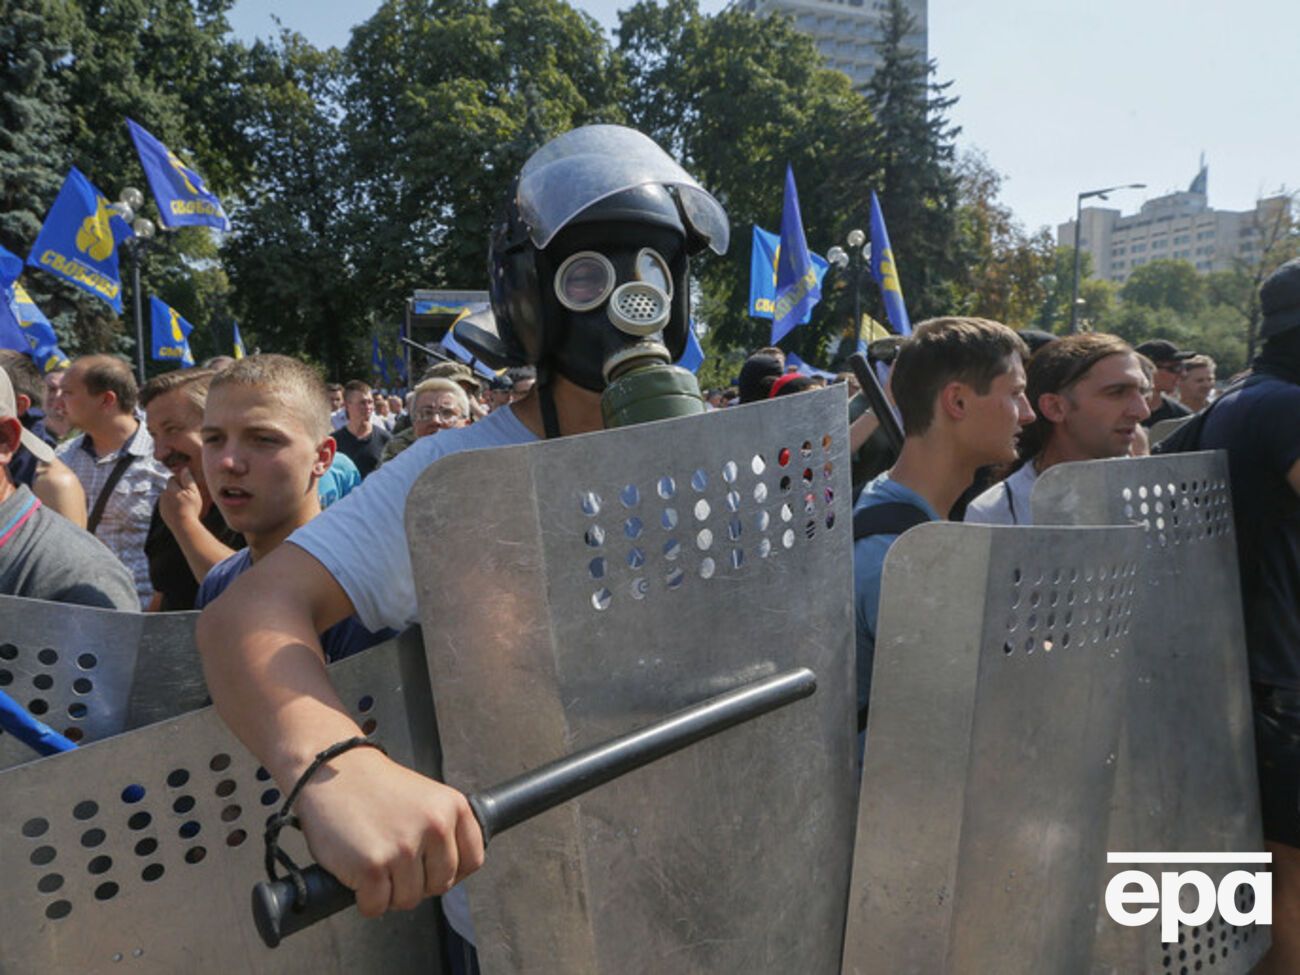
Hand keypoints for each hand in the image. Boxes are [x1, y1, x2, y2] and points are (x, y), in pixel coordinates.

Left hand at [159, 467, 202, 529]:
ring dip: (174, 498)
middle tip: (188, 497)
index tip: (188, 488)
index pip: (172, 479)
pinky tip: (181, 511)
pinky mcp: (163, 513)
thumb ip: (188, 479)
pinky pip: (167, 506)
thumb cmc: (191, 508)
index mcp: (170, 489)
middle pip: (170, 488)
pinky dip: (173, 507)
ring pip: (168, 497)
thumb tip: (185, 469)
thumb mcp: (194, 492)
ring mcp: (162, 505)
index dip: (180, 481)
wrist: (184, 526)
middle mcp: (163, 495)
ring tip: (185, 505)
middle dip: (177, 490)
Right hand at [294, 747, 484, 916]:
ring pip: (408, 900)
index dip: (452, 871)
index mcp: (453, 807)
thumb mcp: (425, 796)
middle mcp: (435, 827)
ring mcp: (404, 848)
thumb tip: (451, 872)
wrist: (332, 771)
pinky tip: (357, 874)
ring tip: (374, 863)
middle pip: (441, 885)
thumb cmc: (374, 786)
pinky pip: (376, 906)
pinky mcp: (373, 866)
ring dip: (389, 893)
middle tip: (395, 865)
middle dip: (418, 884)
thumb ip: (443, 828)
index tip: (432, 870)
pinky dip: (365, 900)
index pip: (472, 860)